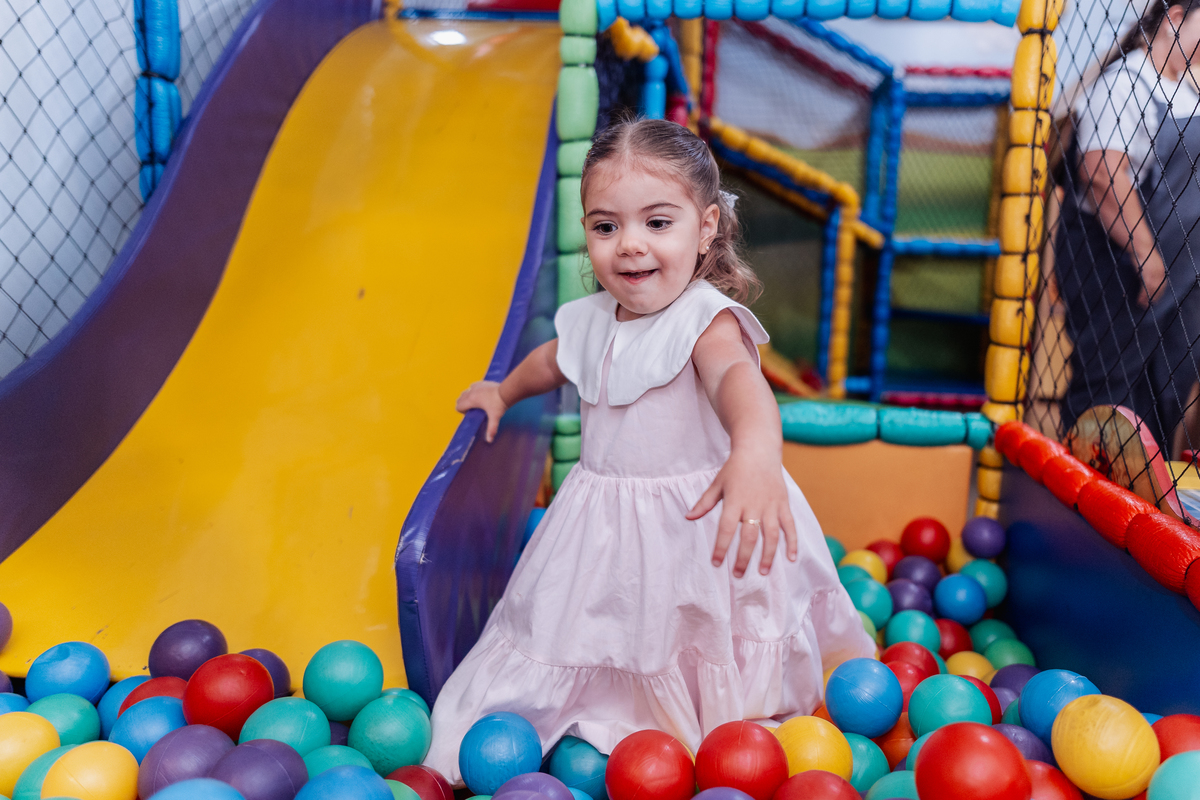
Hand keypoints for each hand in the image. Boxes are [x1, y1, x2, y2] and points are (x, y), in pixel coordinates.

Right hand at [456, 381, 507, 442]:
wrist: (507, 391)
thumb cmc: (499, 404)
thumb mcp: (495, 417)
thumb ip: (491, 428)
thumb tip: (489, 440)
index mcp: (471, 400)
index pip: (458, 406)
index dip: (463, 412)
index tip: (472, 414)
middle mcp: (471, 392)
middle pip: (460, 399)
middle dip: (464, 405)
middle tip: (475, 410)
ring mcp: (476, 386)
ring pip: (465, 392)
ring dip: (468, 397)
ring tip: (478, 403)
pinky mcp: (481, 383)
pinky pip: (473, 386)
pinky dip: (474, 391)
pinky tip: (482, 394)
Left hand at [686, 448, 798, 576]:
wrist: (759, 451)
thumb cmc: (735, 469)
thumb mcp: (717, 484)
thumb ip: (704, 503)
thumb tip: (688, 517)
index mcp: (734, 501)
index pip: (726, 528)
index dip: (721, 547)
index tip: (717, 563)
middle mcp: (753, 505)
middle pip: (749, 536)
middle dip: (744, 558)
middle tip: (738, 575)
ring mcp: (771, 505)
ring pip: (771, 534)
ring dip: (769, 555)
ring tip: (764, 572)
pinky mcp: (783, 504)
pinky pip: (790, 526)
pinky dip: (792, 542)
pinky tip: (791, 558)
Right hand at [1134, 245, 1165, 307]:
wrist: (1141, 245)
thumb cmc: (1143, 254)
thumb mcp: (1148, 263)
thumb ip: (1149, 271)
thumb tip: (1146, 280)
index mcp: (1160, 270)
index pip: (1161, 284)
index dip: (1158, 293)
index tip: (1154, 300)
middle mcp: (1159, 272)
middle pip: (1157, 288)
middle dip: (1153, 297)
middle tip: (1147, 305)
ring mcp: (1153, 273)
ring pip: (1152, 289)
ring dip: (1147, 298)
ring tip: (1142, 304)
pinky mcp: (1146, 273)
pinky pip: (1145, 286)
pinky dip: (1143, 294)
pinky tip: (1140, 298)